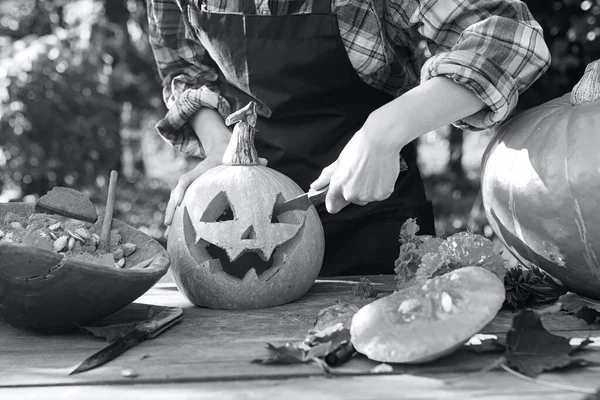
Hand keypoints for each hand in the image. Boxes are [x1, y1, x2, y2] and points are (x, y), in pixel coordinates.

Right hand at [164, 108, 266, 229]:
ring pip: (176, 201)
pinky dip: (177, 217)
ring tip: (168, 235)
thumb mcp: (238, 156)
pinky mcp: (192, 191)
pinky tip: (176, 233)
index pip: (187, 179)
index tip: (178, 203)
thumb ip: (251, 160)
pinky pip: (181, 204)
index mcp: (201, 170)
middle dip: (171, 209)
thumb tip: (266, 161)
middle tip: (167, 225)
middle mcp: (193, 178)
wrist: (220, 146)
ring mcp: (191, 185)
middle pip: (177, 193)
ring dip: (171, 216)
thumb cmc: (230, 154)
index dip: (181, 190)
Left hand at [310, 127, 401, 213]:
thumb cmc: (360, 148)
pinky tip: (379, 174)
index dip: (334, 201)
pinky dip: (379, 188)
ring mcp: (368, 196)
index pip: (332, 206)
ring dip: (367, 189)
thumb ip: (326, 177)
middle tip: (359, 174)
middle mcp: (352, 194)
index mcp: (339, 186)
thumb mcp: (339, 162)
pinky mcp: (382, 195)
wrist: (380, 141)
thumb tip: (315, 186)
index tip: (337, 197)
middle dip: (353, 190)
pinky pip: (378, 195)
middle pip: (351, 199)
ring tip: (370, 172)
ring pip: (365, 198)